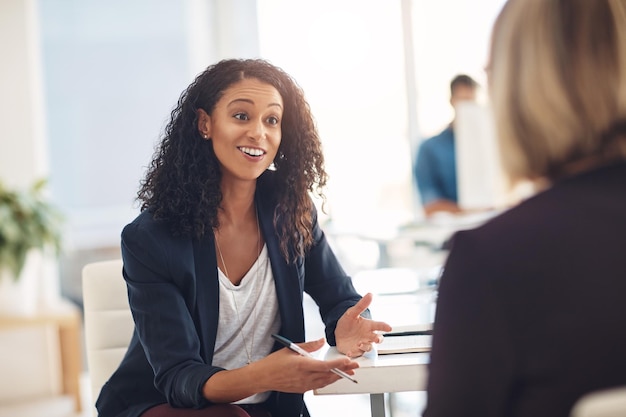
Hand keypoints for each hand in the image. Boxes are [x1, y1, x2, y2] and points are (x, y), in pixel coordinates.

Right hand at [203, 338, 357, 401]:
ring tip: (348, 372)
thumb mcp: (291, 348)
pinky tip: (333, 377)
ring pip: (326, 382)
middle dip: (344, 370)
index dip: (339, 363)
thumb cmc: (274, 363)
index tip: (349, 360)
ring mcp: (304, 385)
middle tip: (355, 366)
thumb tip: (322, 341)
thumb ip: (309, 345)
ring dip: (338, 376)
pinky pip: (319, 385)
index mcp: (302, 366)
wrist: (262, 377)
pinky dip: (328, 380)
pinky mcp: (302, 389)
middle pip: (329, 375)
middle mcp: (305, 377)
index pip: (325, 365)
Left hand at [335, 293, 392, 356]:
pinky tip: (349, 352)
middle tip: (376, 338)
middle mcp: (368, 336)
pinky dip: (353, 354)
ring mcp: (363, 344)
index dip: (384, 326)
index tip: (389, 328)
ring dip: (365, 346)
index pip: (379, 326)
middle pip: (378, 339)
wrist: (338, 332)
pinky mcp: (355, 351)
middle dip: (378, 339)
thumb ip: (361, 305)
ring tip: (359, 343)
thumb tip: (370, 294)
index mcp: (369, 326)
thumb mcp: (352, 313)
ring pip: (369, 347)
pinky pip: (357, 354)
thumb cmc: (348, 322)